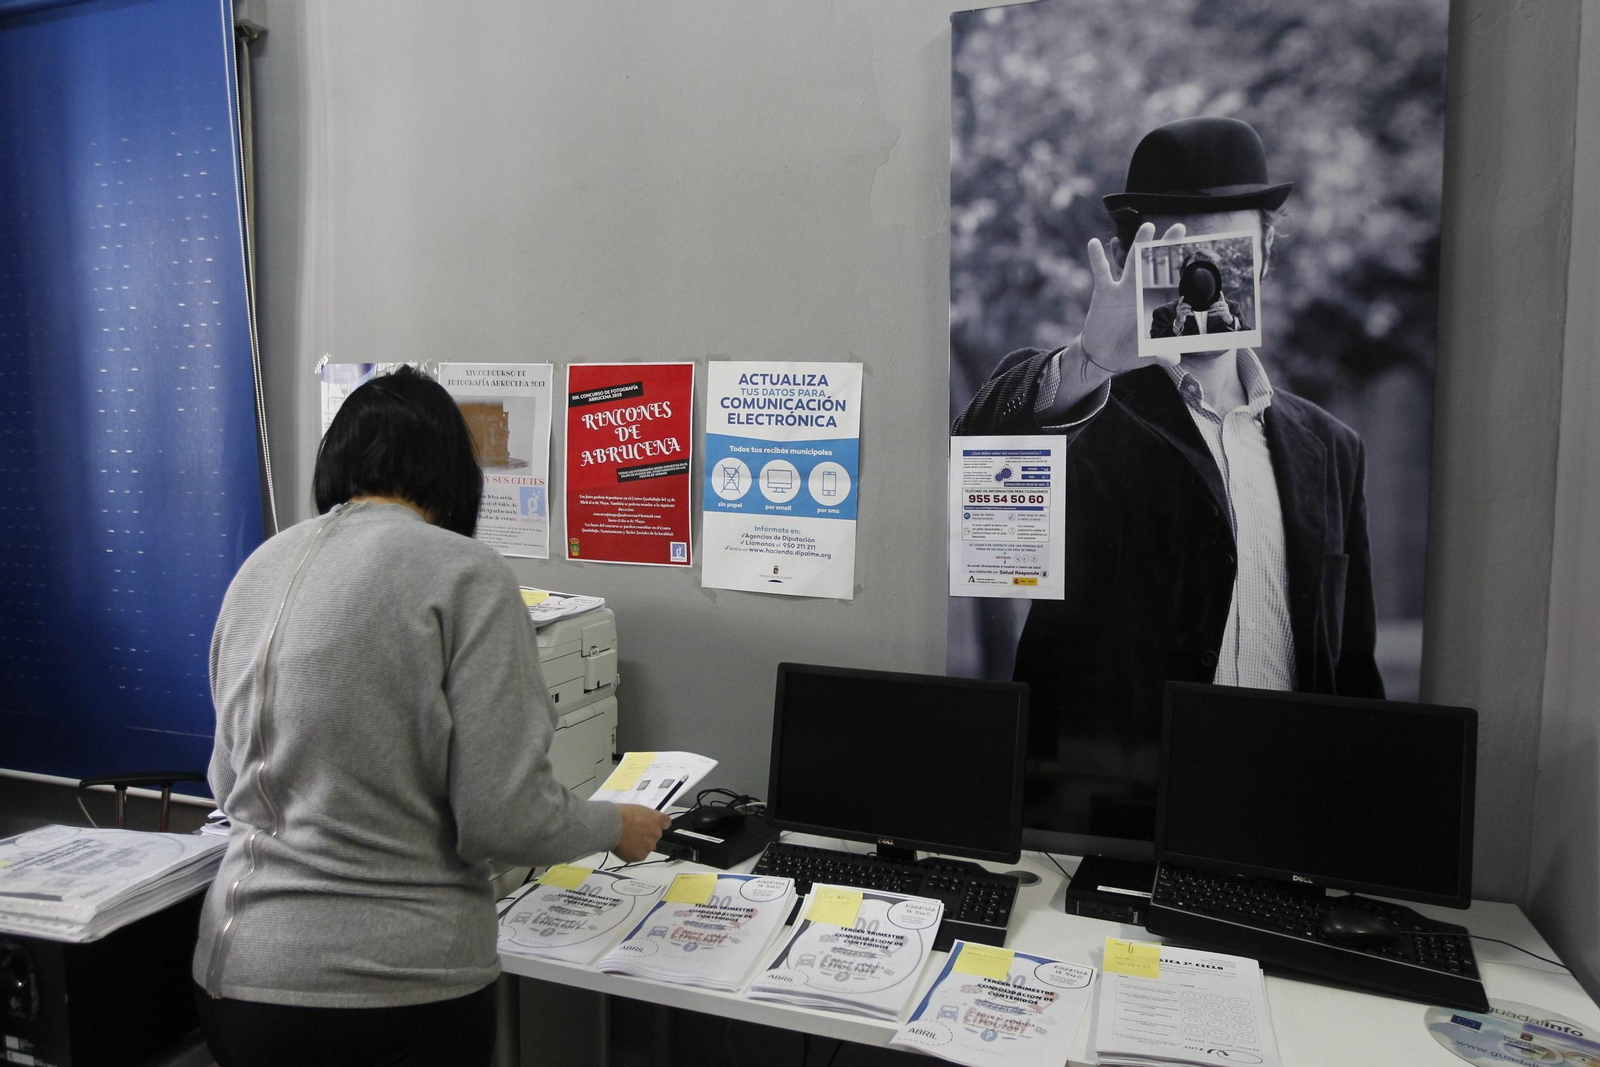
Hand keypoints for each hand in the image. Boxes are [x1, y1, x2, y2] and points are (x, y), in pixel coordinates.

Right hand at [614, 804, 671, 861]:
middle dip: (647, 835)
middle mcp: (656, 833)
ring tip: (626, 839)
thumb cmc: (621, 815)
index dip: (658, 824)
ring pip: (646, 846)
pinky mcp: (641, 856)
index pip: (666, 823)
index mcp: (658, 819)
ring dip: (639, 844)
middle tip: (634, 832)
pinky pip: (638, 855)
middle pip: (655, 835)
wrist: (611, 826)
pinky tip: (624, 846)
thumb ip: (647, 817)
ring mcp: (649, 846)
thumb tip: (646, 821)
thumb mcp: (638, 809)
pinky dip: (632, 852)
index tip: (653, 824)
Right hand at [1081, 220, 1186, 370]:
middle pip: (1157, 264)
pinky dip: (1097, 258)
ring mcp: (1124, 289)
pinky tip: (1094, 243)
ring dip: (1139, 244)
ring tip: (1148, 227)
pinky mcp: (1104, 293)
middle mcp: (1143, 291)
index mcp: (1157, 303)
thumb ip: (1161, 354)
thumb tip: (1173, 358)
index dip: (1184, 268)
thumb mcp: (1147, 354)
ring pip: (1133, 262)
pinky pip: (1101, 272)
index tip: (1197, 252)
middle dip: (1167, 246)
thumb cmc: (1131, 352)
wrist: (1105, 355)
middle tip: (1180, 228)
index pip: (1173, 282)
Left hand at [1208, 298, 1233, 327]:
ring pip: (1218, 308)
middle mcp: (1225, 305)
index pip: (1223, 298)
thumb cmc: (1222, 312)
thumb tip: (1210, 303)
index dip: (1221, 295)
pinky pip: (1218, 313)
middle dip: (1214, 304)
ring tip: (1208, 311)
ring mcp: (1226, 309)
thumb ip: (1217, 305)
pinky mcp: (1225, 313)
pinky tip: (1209, 315)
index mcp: (1224, 303)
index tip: (1220, 291)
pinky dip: (1213, 314)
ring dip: (1212, 310)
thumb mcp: (1220, 308)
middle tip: (1210, 306)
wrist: (1227, 318)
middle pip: (1219, 303)